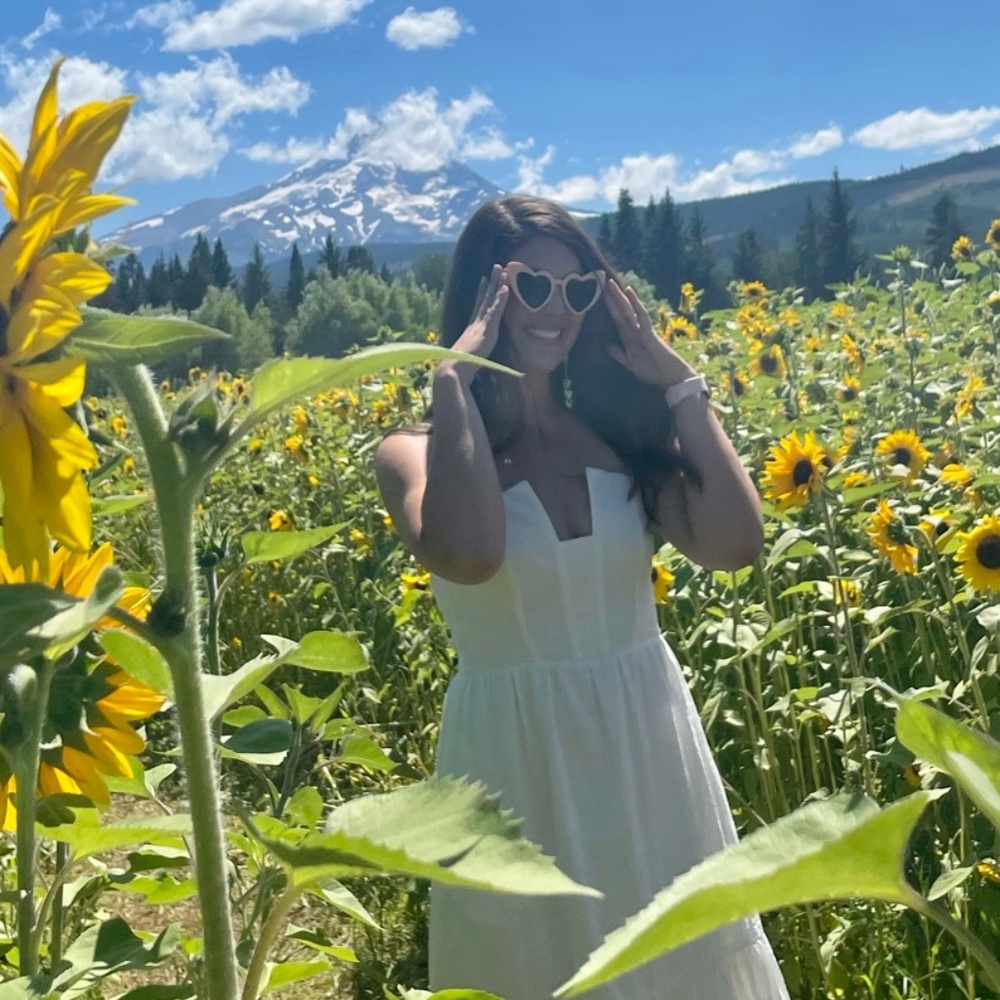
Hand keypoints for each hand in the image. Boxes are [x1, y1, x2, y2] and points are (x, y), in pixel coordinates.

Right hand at [442, 264, 508, 384]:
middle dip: (491, 281)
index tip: (484, 279)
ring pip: (491, 300)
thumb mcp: (469, 358)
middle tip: (496, 266)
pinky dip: (500, 299)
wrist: (454, 369)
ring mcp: (481, 325)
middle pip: (485, 298)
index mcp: (472, 329)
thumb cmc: (460, 368)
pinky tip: (506, 288)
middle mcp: (476, 323)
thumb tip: (470, 358)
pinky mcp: (487, 330)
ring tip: (503, 270)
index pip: (479, 307)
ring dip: (497, 285)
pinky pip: (496, 311)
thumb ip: (472, 354)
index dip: (482, 292)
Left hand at [604, 279, 697, 386]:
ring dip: (619, 297)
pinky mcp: (648, 332)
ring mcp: (642, 330)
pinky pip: (640, 315)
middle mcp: (635, 330)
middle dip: (611, 298)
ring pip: (628, 310)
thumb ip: (620, 355)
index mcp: (630, 338)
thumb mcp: (630, 364)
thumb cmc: (654, 371)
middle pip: (620, 311)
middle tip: (602, 282)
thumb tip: (608, 346)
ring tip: (611, 283)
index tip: (600, 297)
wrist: (671, 377)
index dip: (608, 308)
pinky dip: (634, 303)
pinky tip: (629, 292)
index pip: (616, 320)